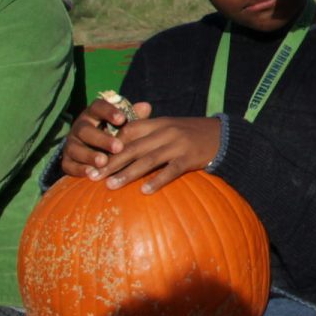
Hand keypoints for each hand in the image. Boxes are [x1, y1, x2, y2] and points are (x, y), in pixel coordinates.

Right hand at [61, 96, 152, 178]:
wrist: (94, 150)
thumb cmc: (115, 132)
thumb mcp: (124, 124)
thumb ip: (134, 116)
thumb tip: (146, 106)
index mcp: (93, 114)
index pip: (98, 107)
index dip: (108, 112)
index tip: (122, 119)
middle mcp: (79, 127)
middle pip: (86, 130)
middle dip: (101, 139)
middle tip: (118, 147)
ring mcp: (71, 144)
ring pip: (76, 148)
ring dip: (89, 155)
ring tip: (103, 162)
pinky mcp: (67, 160)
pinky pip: (69, 165)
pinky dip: (80, 169)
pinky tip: (91, 173)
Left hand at [89, 117, 223, 193]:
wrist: (223, 135)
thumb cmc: (191, 134)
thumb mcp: (169, 127)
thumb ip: (148, 133)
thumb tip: (120, 147)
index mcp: (158, 123)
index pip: (128, 131)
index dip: (109, 146)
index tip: (93, 159)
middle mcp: (166, 132)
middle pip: (133, 148)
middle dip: (111, 163)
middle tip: (92, 177)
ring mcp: (178, 145)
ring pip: (148, 160)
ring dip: (127, 174)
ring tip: (111, 186)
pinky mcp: (190, 158)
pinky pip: (171, 171)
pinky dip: (157, 181)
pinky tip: (145, 191)